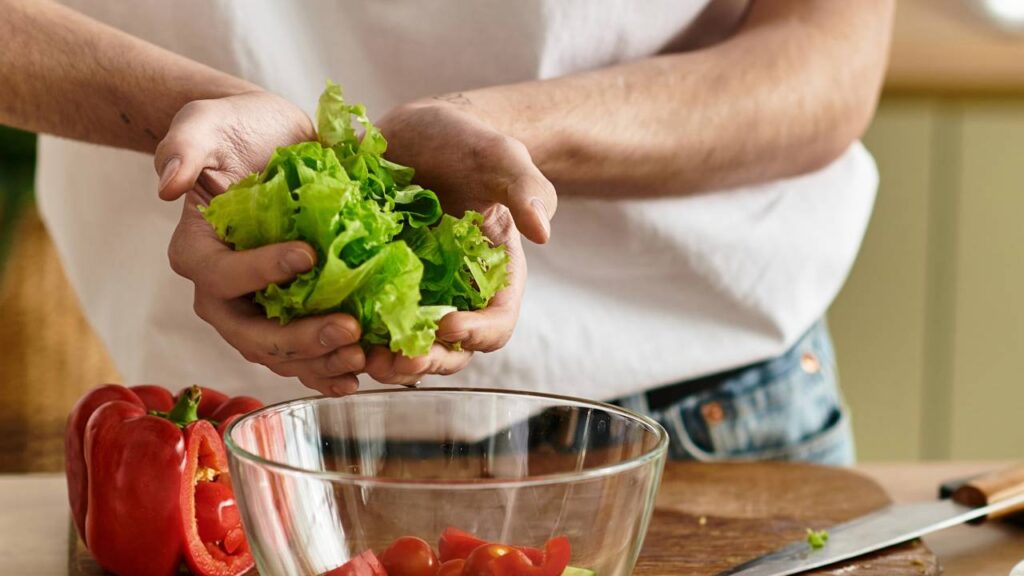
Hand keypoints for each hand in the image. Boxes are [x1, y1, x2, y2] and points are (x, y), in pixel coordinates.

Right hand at [155, 92, 366, 395]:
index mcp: (197, 252)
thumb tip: (166, 185)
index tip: (307, 254)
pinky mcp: (290, 314)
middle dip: (299, 339)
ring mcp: (257, 310)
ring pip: (279, 353)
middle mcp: (222, 293)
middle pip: (251, 333)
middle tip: (347, 329)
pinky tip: (360, 373)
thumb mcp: (206, 122)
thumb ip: (182, 146)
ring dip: (320, 363)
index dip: (259, 271)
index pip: (220, 275)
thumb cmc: (235, 130)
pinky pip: (304, 355)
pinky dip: (330, 368)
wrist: (271, 143)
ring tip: (362, 358)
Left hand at [363, 96, 557, 384]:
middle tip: (397, 361)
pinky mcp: (374, 285)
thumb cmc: (468, 144)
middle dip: (425, 362)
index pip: (496, 323)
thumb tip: (543, 231)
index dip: (476, 334)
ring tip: (359, 357)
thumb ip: (526, 189)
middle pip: (450, 350)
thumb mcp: (500, 157)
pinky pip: (365, 322)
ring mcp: (413, 294)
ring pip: (405, 346)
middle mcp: (455, 294)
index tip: (448, 325)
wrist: (418, 133)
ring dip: (386, 361)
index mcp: (493, 275)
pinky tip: (328, 329)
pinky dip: (350, 334)